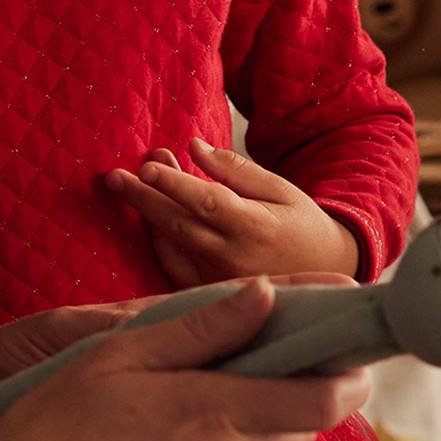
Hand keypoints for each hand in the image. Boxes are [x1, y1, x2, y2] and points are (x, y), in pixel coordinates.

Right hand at [0, 277, 370, 440]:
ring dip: (228, 436)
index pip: (324, 402)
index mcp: (215, 416)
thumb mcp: (118, 358)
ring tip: (158, 419)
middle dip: (289, 398)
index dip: (347, 375)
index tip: (345, 353)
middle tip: (248, 369)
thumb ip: (199, 329)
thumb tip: (264, 294)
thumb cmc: (50, 431)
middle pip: (296, 432)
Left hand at [105, 137, 359, 285]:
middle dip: (143, 198)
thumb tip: (194, 147)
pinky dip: (158, 240)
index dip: (175, 184)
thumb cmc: (302, 224)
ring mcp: (219, 280)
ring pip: (171, 246)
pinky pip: (174, 266)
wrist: (326, 274)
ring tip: (126, 184)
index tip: (148, 165)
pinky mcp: (212, 294)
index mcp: (255, 228)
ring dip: (147, 215)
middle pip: (178, 224)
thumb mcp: (280, 189)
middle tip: (113, 176)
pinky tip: (148, 217)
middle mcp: (234, 259)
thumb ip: (235, 170)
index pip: (207, 202)